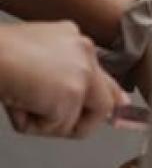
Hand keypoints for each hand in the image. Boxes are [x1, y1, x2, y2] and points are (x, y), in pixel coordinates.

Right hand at [0, 21, 128, 137]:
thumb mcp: (33, 56)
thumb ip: (57, 73)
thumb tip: (74, 100)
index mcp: (75, 39)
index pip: (100, 74)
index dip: (108, 95)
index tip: (117, 106)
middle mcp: (86, 52)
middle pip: (103, 102)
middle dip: (83, 123)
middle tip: (61, 128)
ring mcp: (83, 73)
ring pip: (76, 119)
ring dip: (46, 123)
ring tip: (21, 104)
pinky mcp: (72, 94)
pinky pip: (57, 127)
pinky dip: (32, 125)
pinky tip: (18, 105)